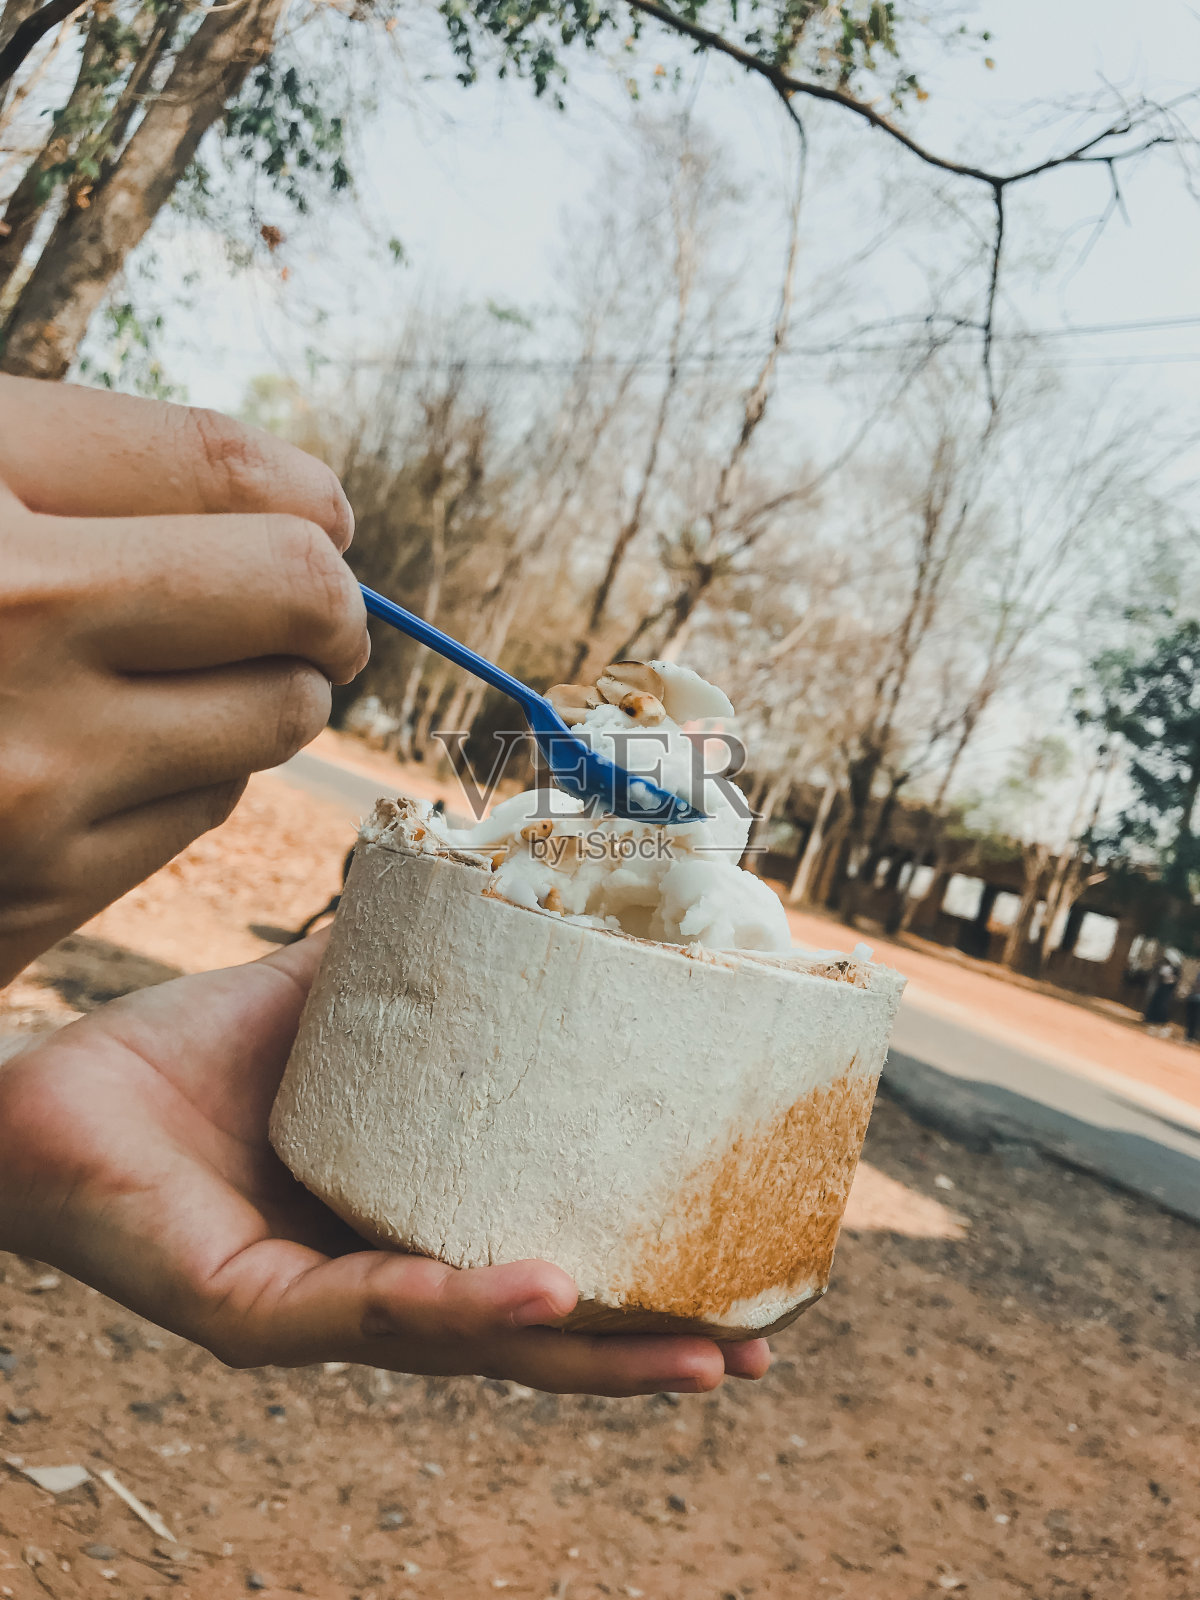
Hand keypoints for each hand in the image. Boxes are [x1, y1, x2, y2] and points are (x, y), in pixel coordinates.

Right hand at [0, 378, 369, 983]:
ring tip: (171, 675)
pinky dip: (183, 776)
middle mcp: (8, 630)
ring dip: (255, 692)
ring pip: (267, 723)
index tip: (317, 518)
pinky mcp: (25, 893)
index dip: (312, 501)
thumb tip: (307, 506)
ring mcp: (21, 783)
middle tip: (294, 603)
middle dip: (318, 603)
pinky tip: (99, 754)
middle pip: (299, 604)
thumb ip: (102, 469)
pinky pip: (197, 813)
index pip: (247, 481)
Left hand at [0, 936, 770, 1394]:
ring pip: (473, 1355)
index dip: (634, 1281)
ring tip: (698, 1349)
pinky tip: (546, 1290)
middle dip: (645, 1349)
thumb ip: (401, 973)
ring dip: (590, 1354)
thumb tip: (492, 887)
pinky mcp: (253, 1311)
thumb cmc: (179, 1065)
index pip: (535, 1273)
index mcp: (399, 1225)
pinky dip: (463, 1306)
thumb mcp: (316, 1013)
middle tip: (758, 1347)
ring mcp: (317, 1312)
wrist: (42, 1094)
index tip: (738, 1274)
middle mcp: (371, 1288)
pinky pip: (370, 1311)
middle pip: (530, 1341)